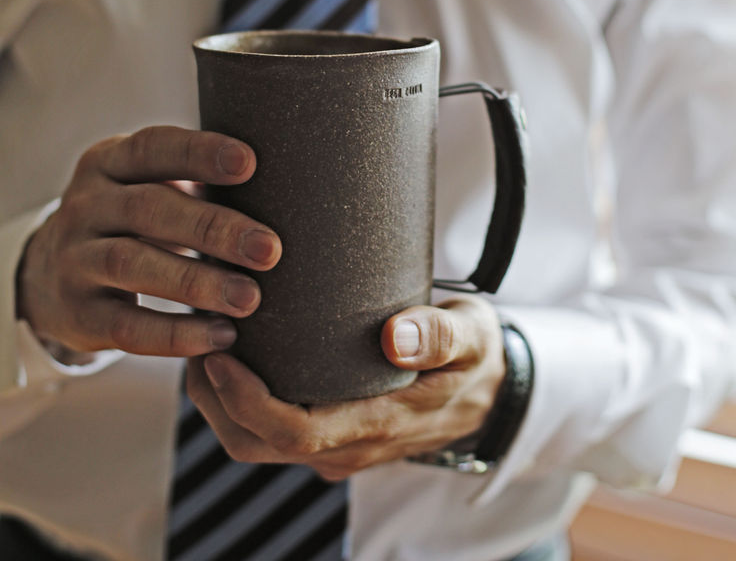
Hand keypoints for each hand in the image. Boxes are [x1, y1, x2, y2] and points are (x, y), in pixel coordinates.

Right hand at [16, 126, 280, 356]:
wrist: (52, 274)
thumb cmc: (136, 220)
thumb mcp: (148, 186)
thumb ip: (196, 179)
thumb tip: (289, 185)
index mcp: (110, 162)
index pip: (153, 148)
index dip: (200, 153)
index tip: (250, 163)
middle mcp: (85, 205)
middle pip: (149, 209)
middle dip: (214, 228)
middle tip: (270, 249)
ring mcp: (74, 259)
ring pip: (132, 264)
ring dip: (197, 283)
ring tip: (250, 299)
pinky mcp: (77, 314)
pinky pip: (126, 326)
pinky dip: (175, 334)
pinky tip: (221, 336)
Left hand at [186, 296, 504, 478]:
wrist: (488, 396)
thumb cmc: (473, 359)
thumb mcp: (471, 337)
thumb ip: (438, 335)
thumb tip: (394, 336)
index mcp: (378, 424)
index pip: (292, 431)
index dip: (246, 398)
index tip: (219, 352)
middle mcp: (348, 447)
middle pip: (256, 443)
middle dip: (215, 398)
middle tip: (199, 336)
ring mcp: (336, 448)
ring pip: (255, 444)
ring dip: (219, 402)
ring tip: (206, 342)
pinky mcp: (330, 438)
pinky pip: (269, 434)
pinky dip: (240, 402)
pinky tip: (238, 356)